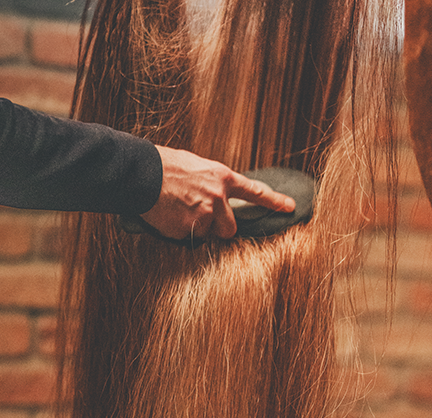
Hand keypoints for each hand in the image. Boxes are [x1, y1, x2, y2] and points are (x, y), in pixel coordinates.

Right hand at [139, 145, 295, 239]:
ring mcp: (204, 215)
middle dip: (218, 228)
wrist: (142, 173)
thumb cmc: (165, 166)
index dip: (274, 201)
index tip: (289, 208)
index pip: (254, 192)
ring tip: (178, 210)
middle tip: (200, 216)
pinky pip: (188, 238)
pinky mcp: (189, 229)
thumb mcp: (196, 166)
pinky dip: (179, 231)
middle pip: (230, 228)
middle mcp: (218, 198)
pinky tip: (168, 215)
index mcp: (221, 177)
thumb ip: (212, 183)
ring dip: (197, 229)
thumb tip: (217, 197)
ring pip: (208, 234)